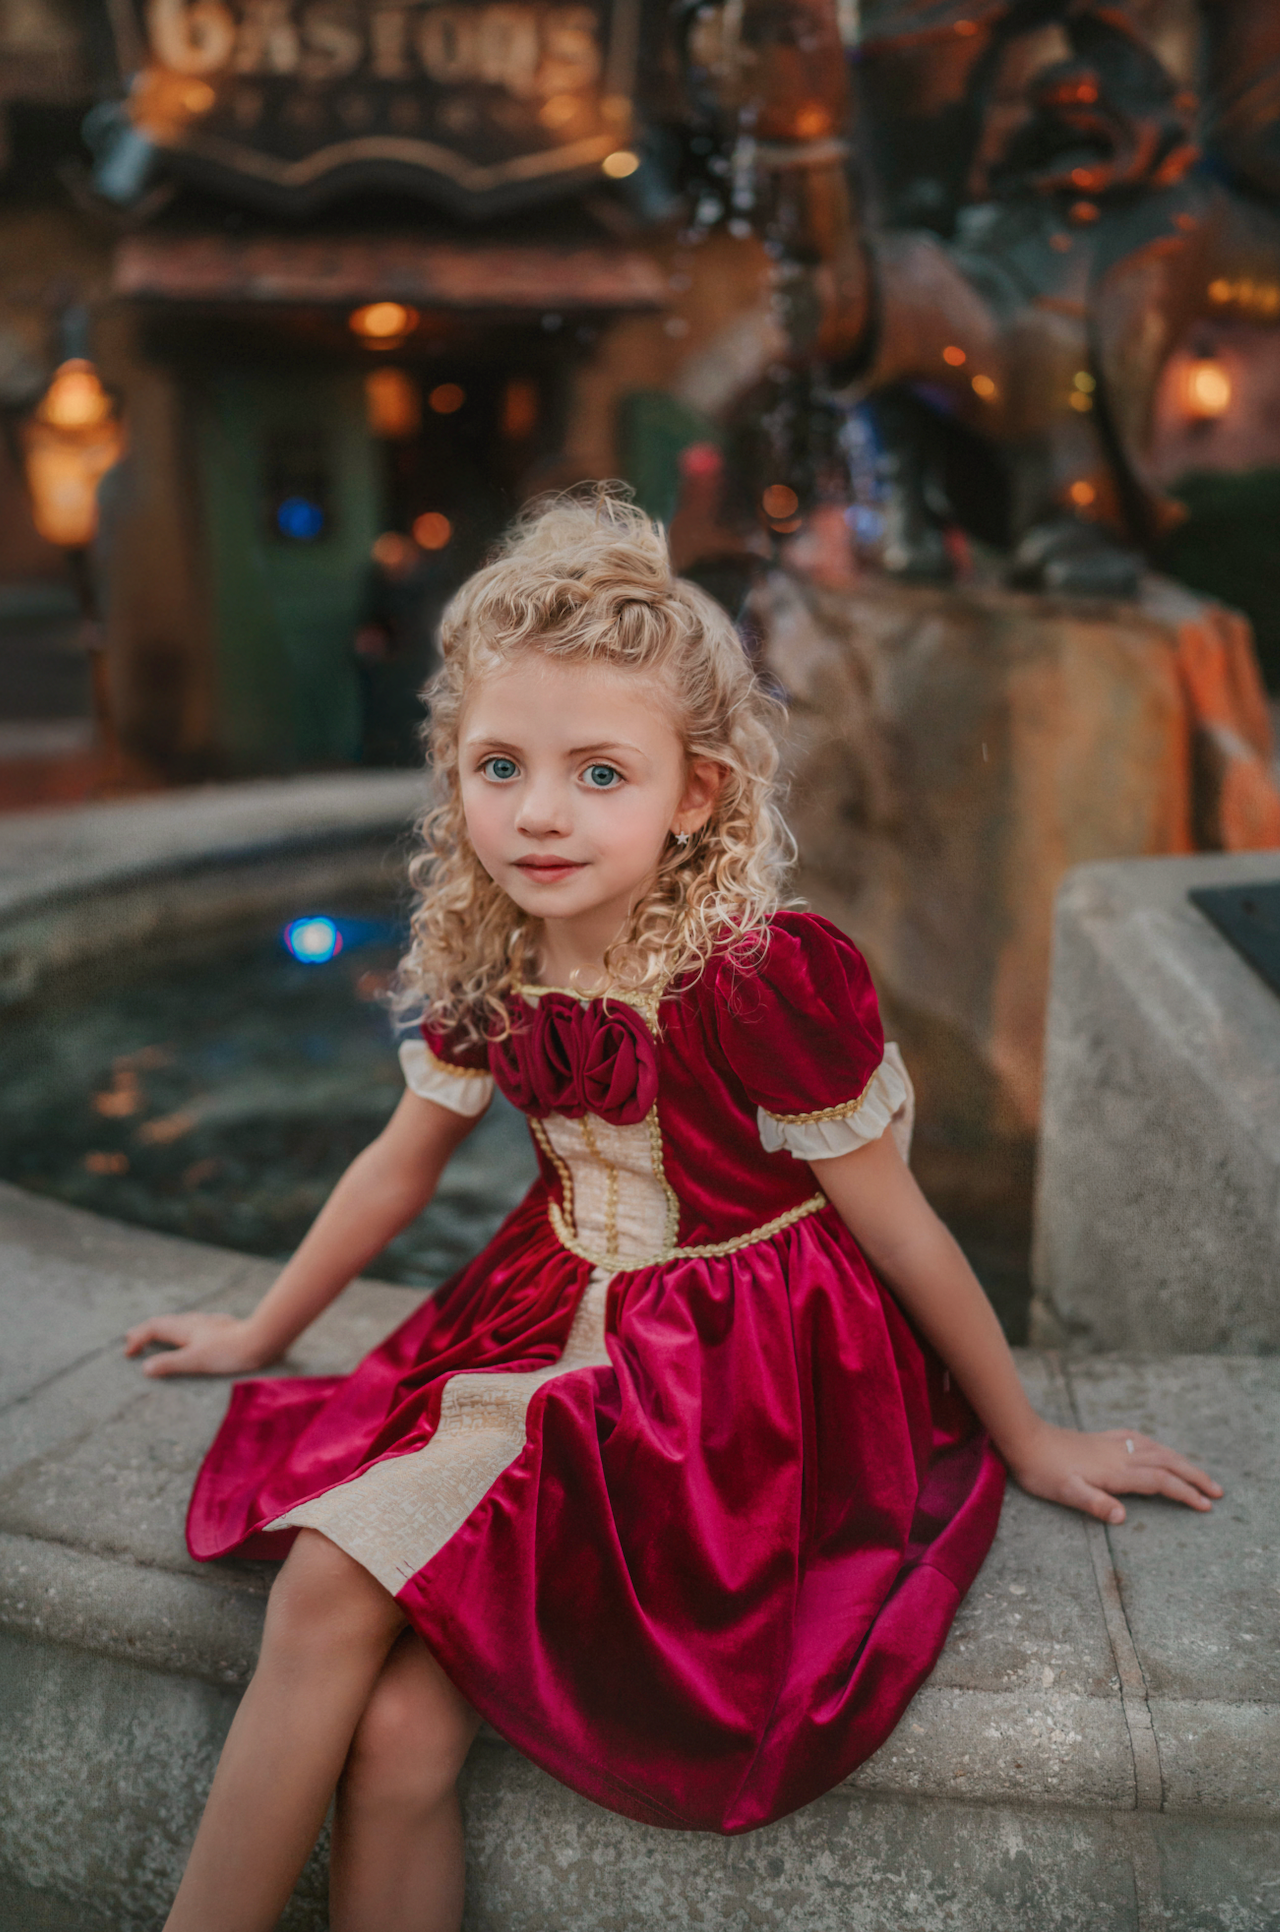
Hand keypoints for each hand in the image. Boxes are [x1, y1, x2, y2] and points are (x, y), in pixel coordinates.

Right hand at [123, 1310, 274, 1377]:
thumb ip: (170, 1364)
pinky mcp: (222, 1327)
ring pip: (180, 1322)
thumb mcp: (196, 1361)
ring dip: (164, 1329)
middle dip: (146, 1330)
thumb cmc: (229, 1352)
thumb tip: (145, 1368)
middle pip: (165, 1322)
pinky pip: (193, 1326)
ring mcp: (209, 1323)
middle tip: (132, 1339)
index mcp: (185, 1328)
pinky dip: (181, 1331)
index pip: (154, 1328)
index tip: (127, 1353)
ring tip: (157, 1336)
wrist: (262, 1339)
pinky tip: (192, 1334)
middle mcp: (195, 1321)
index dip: (138, 1338)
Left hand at [1007, 1420, 1222, 1524]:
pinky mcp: (1101, 1439)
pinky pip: (1138, 1439)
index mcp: (1116, 1471)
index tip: (1207, 1505)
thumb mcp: (1065, 1492)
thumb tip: (1121, 1517)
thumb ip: (1094, 1503)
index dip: (1185, 1493)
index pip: (1160, 1482)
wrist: (1024, 1438)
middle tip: (1218, 1491)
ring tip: (1198, 1473)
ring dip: (1180, 1461)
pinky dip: (1156, 1446)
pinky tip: (1155, 1447)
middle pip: (1167, 1463)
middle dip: (1194, 1476)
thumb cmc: (1043, 1470)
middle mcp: (1120, 1455)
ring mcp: (1112, 1444)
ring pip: (1156, 1450)